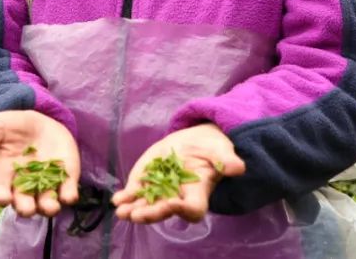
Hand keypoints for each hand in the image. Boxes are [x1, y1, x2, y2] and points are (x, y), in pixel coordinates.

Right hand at [0, 110, 79, 217]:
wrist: (38, 125)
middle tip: (28, 207)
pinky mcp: (65, 180)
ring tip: (51, 206)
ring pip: (46, 204)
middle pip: (23, 204)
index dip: (0, 196)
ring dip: (48, 207)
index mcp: (2, 177)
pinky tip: (70, 195)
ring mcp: (45, 186)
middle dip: (26, 207)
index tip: (3, 198)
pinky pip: (67, 192)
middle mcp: (23, 188)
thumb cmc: (11, 129)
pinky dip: (69, 195)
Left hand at [111, 123, 244, 223]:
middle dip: (151, 213)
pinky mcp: (147, 182)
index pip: (192, 209)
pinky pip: (135, 194)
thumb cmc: (211, 148)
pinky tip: (117, 199)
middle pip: (165, 210)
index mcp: (198, 192)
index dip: (183, 209)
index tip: (173, 203)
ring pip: (147, 205)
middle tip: (137, 214)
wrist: (194, 141)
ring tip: (121, 211)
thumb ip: (226, 159)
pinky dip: (126, 197)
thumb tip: (238, 167)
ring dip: (133, 210)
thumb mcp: (220, 149)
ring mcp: (160, 191)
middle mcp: (178, 197)